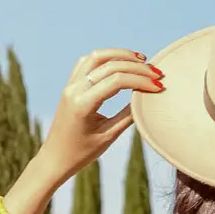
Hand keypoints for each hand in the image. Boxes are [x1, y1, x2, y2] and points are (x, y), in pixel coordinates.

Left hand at [1, 49, 163, 213]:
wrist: (55, 158)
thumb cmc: (82, 153)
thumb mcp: (109, 136)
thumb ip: (128, 115)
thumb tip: (147, 97)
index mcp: (83, 104)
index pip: (117, 81)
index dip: (141, 80)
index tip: (159, 86)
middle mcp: (74, 90)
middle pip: (109, 65)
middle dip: (136, 66)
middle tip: (156, 72)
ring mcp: (70, 85)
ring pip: (97, 57)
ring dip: (120, 55)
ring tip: (142, 60)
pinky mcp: (70, 85)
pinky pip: (88, 62)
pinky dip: (107, 58)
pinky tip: (122, 63)